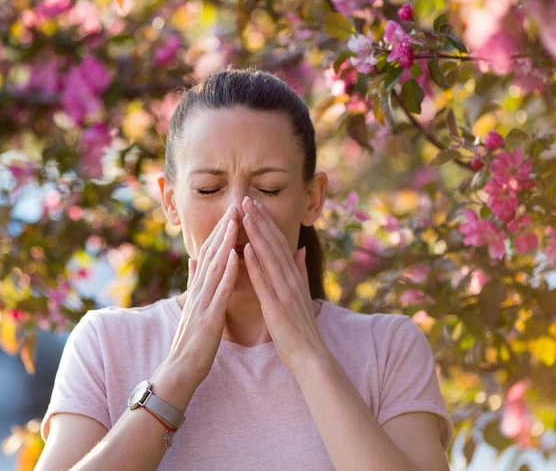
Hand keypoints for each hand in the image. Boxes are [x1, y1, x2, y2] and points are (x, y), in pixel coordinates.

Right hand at [166, 205, 240, 386]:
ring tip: (235, 221)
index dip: (220, 232)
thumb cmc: (191, 340)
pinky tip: (235, 255)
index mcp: (199, 289)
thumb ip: (194, 282)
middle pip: (211, 254)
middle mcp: (199, 291)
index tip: (231, 212)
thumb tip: (194, 259)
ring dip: (225, 242)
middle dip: (223, 229)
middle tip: (234, 206)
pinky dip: (227, 271)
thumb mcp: (193, 306)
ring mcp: (202, 303)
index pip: (210, 254)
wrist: (180, 370)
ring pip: (214, 266)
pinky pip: (219, 290)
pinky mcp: (209, 317)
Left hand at [240, 196, 329, 372]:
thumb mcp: (301, 294)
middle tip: (246, 199)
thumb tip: (298, 249)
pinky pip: (264, 281)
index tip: (254, 204)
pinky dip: (255, 264)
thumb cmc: (301, 328)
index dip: (266, 222)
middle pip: (274, 243)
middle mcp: (291, 279)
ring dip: (256, 234)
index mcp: (293, 276)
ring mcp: (284, 291)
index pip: (278, 243)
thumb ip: (299, 270)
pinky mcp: (276, 306)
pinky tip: (245, 248)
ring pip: (268, 256)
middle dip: (260, 220)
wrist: (311, 356)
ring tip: (245, 214)